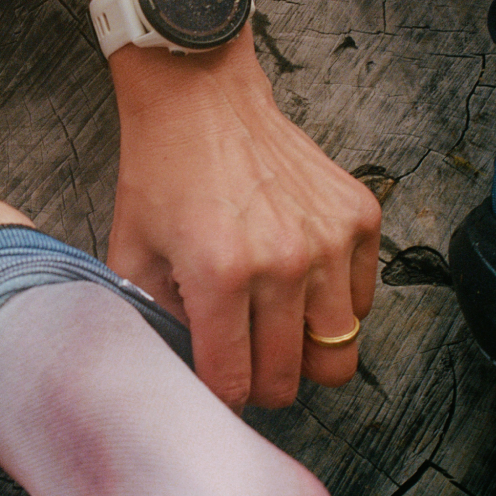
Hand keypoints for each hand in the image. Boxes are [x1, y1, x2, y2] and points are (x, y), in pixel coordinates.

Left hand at [105, 36, 381, 408]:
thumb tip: (184, 378)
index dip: (223, 397)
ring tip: (275, 319)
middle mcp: (284, 262)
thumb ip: (157, 325)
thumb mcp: (133, 255)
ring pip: (339, 352)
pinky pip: (362, 302)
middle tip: (245, 356)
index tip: (217, 387)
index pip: (235, 384)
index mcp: (221, 275)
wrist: (201, 98)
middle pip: (292, 379)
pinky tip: (300, 278)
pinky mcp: (359, 218)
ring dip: (305, 349)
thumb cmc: (164, 172)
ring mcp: (329, 239)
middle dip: (264, 381)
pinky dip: (335, 304)